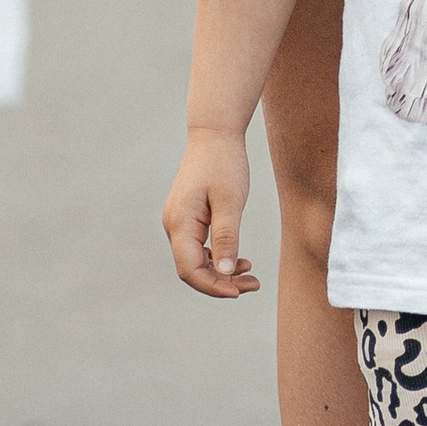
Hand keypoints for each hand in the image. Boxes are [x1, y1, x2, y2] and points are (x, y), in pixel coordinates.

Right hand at [163, 127, 257, 296]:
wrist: (215, 133)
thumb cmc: (224, 163)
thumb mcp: (231, 201)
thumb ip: (226, 238)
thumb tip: (223, 273)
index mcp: (180, 223)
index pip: (190, 270)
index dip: (213, 286)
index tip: (240, 292)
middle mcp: (173, 225)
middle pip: (192, 268)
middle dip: (220, 282)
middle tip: (253, 285)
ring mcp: (178, 221)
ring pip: (196, 259)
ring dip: (221, 271)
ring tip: (250, 274)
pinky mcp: (187, 217)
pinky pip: (199, 247)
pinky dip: (218, 256)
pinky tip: (238, 259)